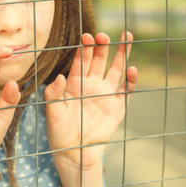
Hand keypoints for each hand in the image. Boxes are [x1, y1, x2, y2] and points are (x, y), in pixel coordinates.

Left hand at [44, 32, 137, 168]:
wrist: (74, 151)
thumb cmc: (58, 130)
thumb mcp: (52, 111)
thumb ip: (53, 94)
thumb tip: (59, 77)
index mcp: (74, 83)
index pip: (81, 61)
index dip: (84, 49)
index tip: (87, 36)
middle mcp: (91, 85)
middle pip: (99, 60)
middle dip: (102, 47)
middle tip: (104, 35)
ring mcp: (106, 94)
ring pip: (115, 69)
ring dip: (121, 54)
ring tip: (127, 36)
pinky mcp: (118, 107)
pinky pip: (126, 90)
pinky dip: (131, 80)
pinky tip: (132, 69)